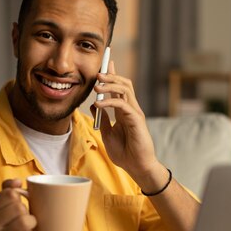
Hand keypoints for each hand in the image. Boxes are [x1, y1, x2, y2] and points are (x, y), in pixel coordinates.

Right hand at [0, 179, 36, 230]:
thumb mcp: (3, 209)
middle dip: (27, 213)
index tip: (17, 208)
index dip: (20, 199)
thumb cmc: (7, 229)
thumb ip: (8, 190)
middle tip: (23, 221)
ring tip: (26, 230)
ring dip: (32, 224)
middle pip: (19, 206)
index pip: (10, 193)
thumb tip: (18, 181)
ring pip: (25, 220)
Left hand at [93, 61, 161, 181]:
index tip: (106, 64)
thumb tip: (94, 105)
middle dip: (111, 76)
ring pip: (125, 89)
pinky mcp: (137, 120)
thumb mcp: (107, 133)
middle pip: (124, 84)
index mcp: (124, 111)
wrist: (136, 167)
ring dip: (110, 85)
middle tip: (97, 73)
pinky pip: (123, 105)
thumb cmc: (124, 153)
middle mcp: (131, 109)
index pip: (119, 88)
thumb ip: (102, 119)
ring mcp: (135, 113)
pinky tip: (98, 104)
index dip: (113, 75)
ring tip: (96, 85)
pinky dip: (109, 102)